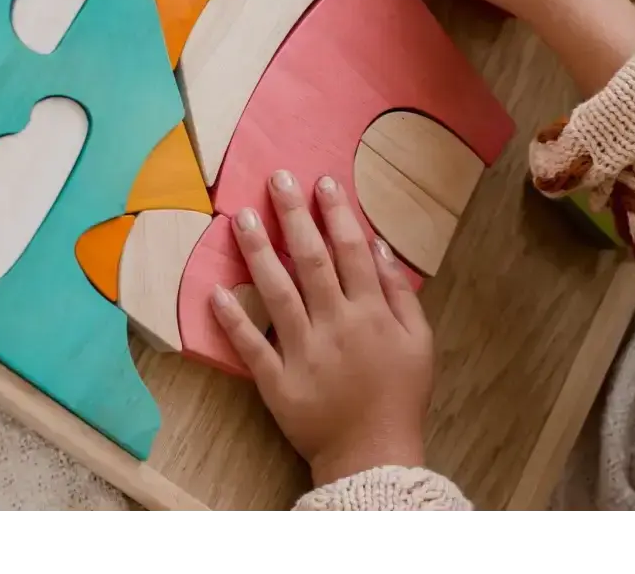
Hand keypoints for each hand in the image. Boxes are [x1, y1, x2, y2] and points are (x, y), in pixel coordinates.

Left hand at [210, 170, 432, 486]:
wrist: (374, 454)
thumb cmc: (400, 395)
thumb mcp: (419, 342)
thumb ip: (399, 293)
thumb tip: (379, 246)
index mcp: (371, 314)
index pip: (350, 251)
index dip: (336, 213)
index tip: (321, 182)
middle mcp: (335, 325)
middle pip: (311, 261)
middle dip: (293, 216)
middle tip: (276, 180)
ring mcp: (303, 353)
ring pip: (277, 293)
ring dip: (258, 252)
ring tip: (241, 217)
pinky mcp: (278, 382)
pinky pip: (252, 346)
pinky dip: (233, 319)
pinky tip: (215, 290)